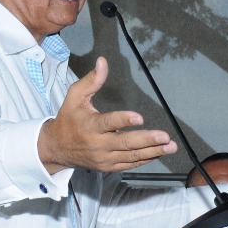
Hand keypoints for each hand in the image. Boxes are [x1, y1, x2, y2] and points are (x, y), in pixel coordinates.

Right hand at [38, 57, 178, 173]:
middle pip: (125, 143)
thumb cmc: (69, 119)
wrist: (57, 148)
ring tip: (170, 146)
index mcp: (89, 125)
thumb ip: (91, 81)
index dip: (123, 120)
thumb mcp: (74, 97)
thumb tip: (103, 61)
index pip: (108, 123)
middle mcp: (97, 144)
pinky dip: (145, 159)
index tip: (139, 117)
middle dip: (147, 140)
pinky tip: (159, 153)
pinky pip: (130, 164)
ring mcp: (104, 158)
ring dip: (153, 151)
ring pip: (131, 156)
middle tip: (165, 136)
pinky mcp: (108, 166)